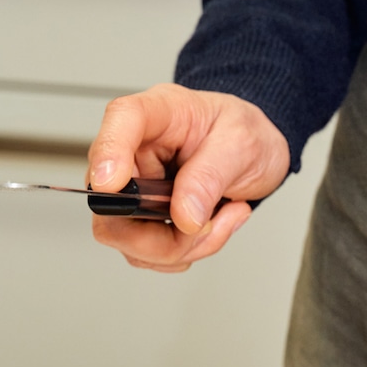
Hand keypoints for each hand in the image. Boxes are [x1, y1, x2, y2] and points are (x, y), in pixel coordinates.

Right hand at [87, 84, 290, 271]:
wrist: (257, 157)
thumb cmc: (245, 137)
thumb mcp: (242, 145)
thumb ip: (210, 178)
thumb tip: (183, 216)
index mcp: (158, 113)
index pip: (122, 119)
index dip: (109, 152)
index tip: (111, 185)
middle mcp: (136, 151)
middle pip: (109, 202)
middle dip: (160, 235)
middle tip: (206, 224)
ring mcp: (133, 190)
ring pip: (130, 241)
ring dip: (183, 246)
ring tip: (219, 219)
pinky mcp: (141, 220)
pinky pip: (150, 254)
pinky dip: (186, 251)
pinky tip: (209, 227)